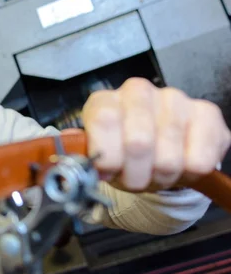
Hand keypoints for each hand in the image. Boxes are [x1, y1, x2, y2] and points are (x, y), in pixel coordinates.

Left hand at [81, 78, 230, 191]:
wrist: (156, 152)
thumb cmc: (121, 153)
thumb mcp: (95, 155)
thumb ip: (81, 153)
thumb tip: (66, 151)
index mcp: (105, 101)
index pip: (104, 120)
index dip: (106, 156)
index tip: (107, 174)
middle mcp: (138, 92)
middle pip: (138, 142)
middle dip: (135, 175)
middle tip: (134, 181)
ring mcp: (174, 99)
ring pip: (168, 157)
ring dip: (161, 178)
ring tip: (155, 175)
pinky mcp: (207, 114)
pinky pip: (200, 159)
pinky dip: (188, 175)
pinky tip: (180, 167)